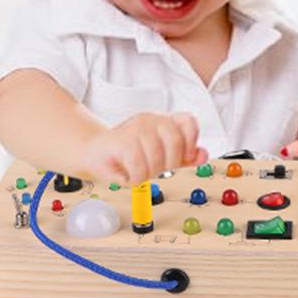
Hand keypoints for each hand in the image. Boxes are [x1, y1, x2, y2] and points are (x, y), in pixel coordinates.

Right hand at [80, 111, 207, 184]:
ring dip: (147, 174)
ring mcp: (136, 128)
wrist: (93, 152)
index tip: (182, 156)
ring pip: (157, 159)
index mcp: (163, 120)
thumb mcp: (159, 155)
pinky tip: (128, 174)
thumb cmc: (127, 154)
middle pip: (176, 142)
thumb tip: (204, 155)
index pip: (189, 122)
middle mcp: (151, 120)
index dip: (190, 142)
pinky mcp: (122, 141)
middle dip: (168, 164)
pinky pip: (139, 167)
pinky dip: (136, 178)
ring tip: (137, 170)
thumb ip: (183, 156)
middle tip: (153, 168)